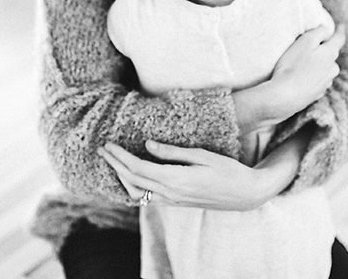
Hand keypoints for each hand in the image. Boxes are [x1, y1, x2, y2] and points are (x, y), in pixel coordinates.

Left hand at [98, 141, 284, 210]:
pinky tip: (130, 177)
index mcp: (176, 179)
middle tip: (103, 149)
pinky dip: (134, 187)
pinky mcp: (176, 203)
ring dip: (122, 177)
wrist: (244, 194)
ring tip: (113, 161)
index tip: (110, 144)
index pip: (139, 169)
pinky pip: (147, 198)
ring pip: (138, 192)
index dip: (121, 157)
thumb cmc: (227, 170)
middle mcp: (171, 193)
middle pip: (133, 180)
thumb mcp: (202, 155)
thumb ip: (172, 152)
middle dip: (115, 164)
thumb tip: (147, 145)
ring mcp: (173, 201)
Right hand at [257, 24, 344, 125]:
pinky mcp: (317, 94)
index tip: (342, 26)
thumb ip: (318, 32)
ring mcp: (325, 83)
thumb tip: (326, 29)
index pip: (339, 39)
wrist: (284, 96)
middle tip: (311, 46)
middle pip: (331, 55)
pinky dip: (311, 77)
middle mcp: (332, 69)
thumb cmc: (292, 66)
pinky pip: (317, 80)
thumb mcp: (305, 42)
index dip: (340, 31)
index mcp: (330, 54)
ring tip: (302, 63)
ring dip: (317, 64)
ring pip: (325, 69)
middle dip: (324, 50)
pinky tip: (300, 77)